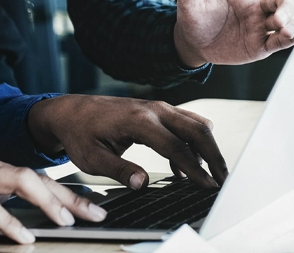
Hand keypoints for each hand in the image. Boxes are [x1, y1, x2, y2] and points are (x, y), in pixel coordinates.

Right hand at [0, 146, 106, 243]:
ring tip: (66, 221)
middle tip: (94, 214)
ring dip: (48, 202)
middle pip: (38, 176)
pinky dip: (9, 222)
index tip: (89, 205)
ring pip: (20, 181)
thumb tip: (15, 205)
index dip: (66, 191)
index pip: (37, 175)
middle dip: (70, 196)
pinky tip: (23, 236)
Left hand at [27, 95, 227, 188]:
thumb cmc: (79, 134)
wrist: (70, 111)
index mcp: (139, 120)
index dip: (196, 169)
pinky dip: (193, 143)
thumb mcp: (92, 158)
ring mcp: (159, 107)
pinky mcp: (159, 110)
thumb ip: (118, 170)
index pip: (177, 147)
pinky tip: (184, 168)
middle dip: (214, 156)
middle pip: (198, 130)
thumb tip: (141, 184)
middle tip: (223, 180)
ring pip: (196, 124)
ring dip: (207, 149)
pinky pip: (186, 124)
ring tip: (210, 175)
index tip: (209, 185)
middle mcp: (154, 109)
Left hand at [174, 0, 293, 66]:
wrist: (193, 44)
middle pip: (283, 0)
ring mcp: (261, 26)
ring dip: (290, 24)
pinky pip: (282, 41)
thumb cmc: (194, 17)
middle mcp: (256, 6)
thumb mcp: (189, 1)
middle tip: (278, 19)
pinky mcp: (261, 46)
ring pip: (287, 20)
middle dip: (286, 7)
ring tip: (283, 30)